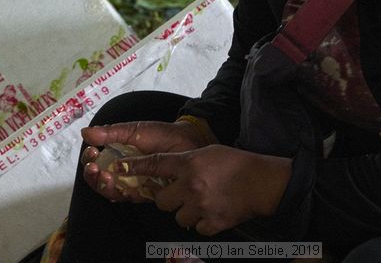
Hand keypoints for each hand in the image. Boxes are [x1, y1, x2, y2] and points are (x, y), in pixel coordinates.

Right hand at [80, 120, 210, 202]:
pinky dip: (123, 194)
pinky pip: (129, 198)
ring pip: (110, 191)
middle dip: (92, 176)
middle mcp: (121, 171)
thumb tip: (85, 132)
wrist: (188, 142)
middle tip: (95, 169)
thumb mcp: (134, 131)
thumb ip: (111, 133)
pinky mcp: (144, 193)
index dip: (89, 159)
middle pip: (98, 179)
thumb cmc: (162, 135)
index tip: (92, 151)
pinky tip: (122, 188)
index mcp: (115, 154)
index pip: (95, 161)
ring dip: (104, 186)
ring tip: (106, 177)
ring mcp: (132, 183)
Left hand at [119, 144, 291, 234]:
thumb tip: (165, 171)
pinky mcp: (211, 223)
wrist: (262, 182)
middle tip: (182, 194)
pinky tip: (213, 211)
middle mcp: (191, 186)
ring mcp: (201, 207)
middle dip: (168, 199)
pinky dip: (202, 222)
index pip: (154, 165)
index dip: (134, 166)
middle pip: (161, 201)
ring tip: (202, 202)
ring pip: (177, 217)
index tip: (118, 167)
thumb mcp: (207, 152)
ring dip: (185, 212)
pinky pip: (195, 228)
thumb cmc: (235, 163)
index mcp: (189, 164)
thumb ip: (185, 162)